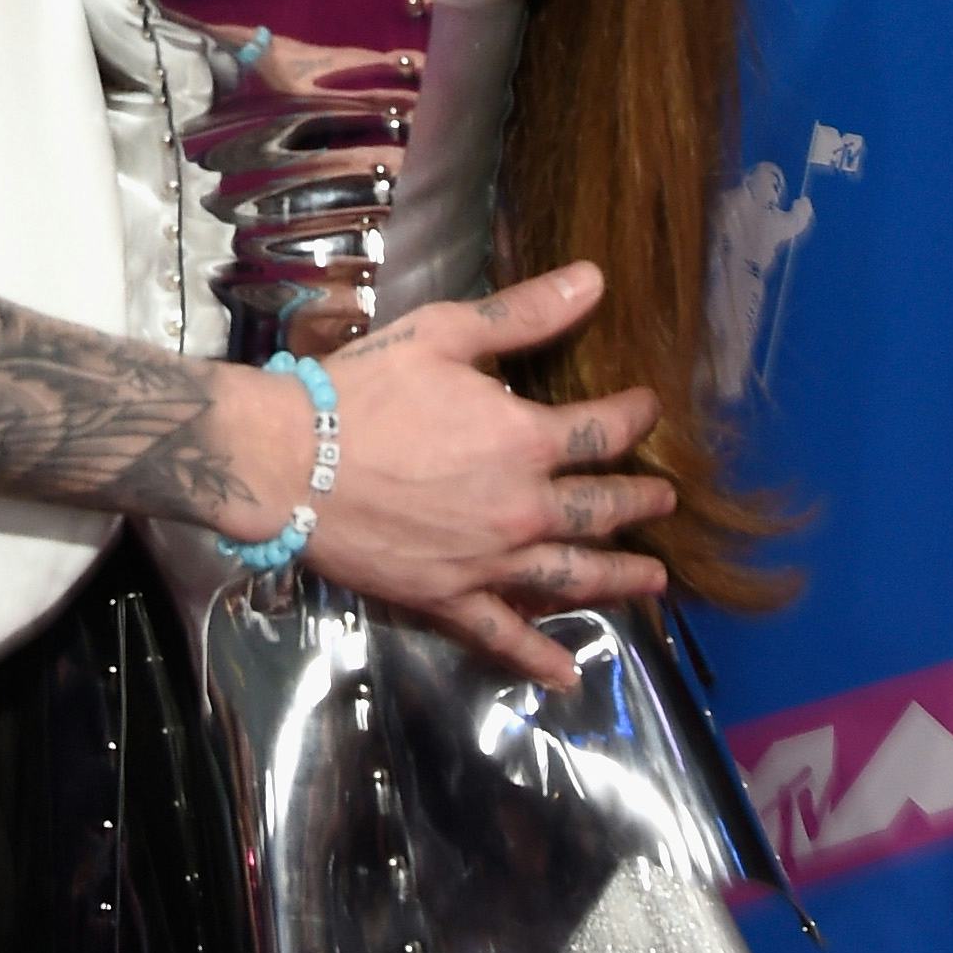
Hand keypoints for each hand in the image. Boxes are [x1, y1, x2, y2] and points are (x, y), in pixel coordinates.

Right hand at [239, 264, 674, 691]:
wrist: (289, 462)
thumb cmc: (362, 391)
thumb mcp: (443, 334)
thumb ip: (524, 314)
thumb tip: (594, 278)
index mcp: (525, 441)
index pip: (603, 430)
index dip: (634, 416)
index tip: (648, 409)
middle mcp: (523, 510)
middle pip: (600, 510)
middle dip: (639, 502)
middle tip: (663, 500)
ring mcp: (489, 563)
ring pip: (572, 578)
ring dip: (619, 578)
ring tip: (653, 580)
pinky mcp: (449, 600)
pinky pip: (503, 636)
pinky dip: (538, 658)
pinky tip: (565, 674)